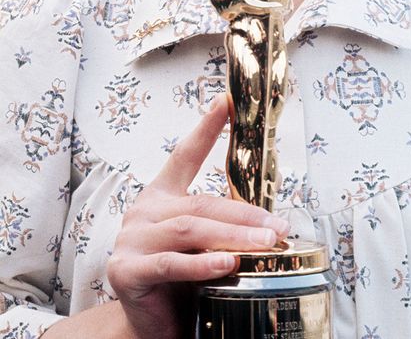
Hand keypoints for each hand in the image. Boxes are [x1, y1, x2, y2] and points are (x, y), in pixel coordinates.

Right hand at [107, 95, 289, 338]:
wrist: (149, 326)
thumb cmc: (180, 282)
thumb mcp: (202, 244)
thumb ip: (220, 227)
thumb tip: (272, 221)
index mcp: (161, 196)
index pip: (185, 154)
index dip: (206, 127)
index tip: (227, 101)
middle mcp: (144, 211)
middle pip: (201, 203)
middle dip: (245, 213)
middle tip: (278, 225)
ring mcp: (132, 239)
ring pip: (190, 229)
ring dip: (233, 235)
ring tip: (266, 242)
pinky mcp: (126, 270)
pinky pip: (170, 263)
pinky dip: (202, 263)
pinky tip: (227, 264)